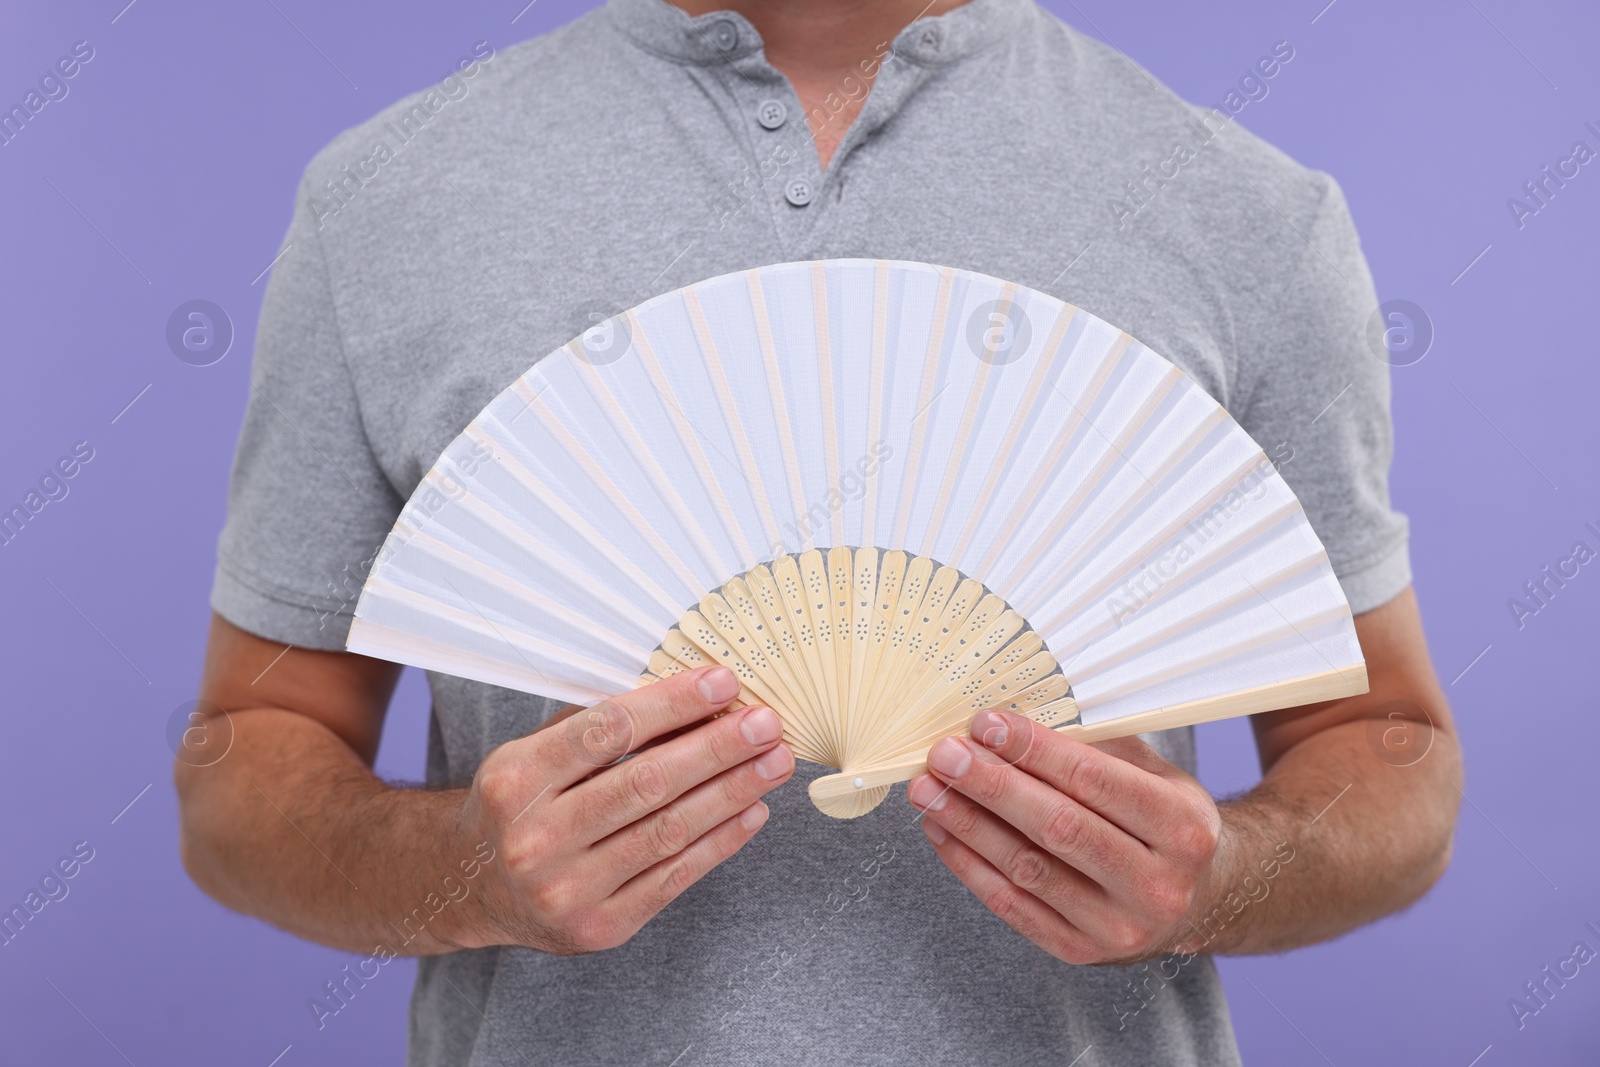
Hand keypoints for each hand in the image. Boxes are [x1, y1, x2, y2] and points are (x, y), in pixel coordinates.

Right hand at [458, 665, 793, 954]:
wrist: (474, 887)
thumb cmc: (520, 805)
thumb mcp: (533, 753)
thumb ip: (599, 725)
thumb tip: (690, 695)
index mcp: (517, 779)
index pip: (607, 729)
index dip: (672, 704)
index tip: (723, 682)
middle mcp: (536, 837)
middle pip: (645, 782)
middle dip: (717, 748)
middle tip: (766, 723)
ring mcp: (567, 889)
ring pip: (668, 831)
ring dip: (732, 792)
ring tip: (774, 763)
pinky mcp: (600, 927)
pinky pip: (675, 877)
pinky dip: (721, 841)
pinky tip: (752, 810)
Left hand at [906, 709, 1223, 964]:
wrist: (1197, 901)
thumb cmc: (1163, 823)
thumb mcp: (1154, 776)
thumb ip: (1093, 748)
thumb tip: (1012, 721)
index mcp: (1182, 828)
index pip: (1095, 782)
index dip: (1034, 751)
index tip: (986, 724)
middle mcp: (1158, 884)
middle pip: (1058, 827)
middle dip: (992, 785)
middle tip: (945, 755)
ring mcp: (1118, 927)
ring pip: (1028, 868)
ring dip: (969, 824)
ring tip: (929, 788)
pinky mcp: (1079, 951)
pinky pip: (1012, 905)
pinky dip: (969, 863)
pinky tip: (942, 828)